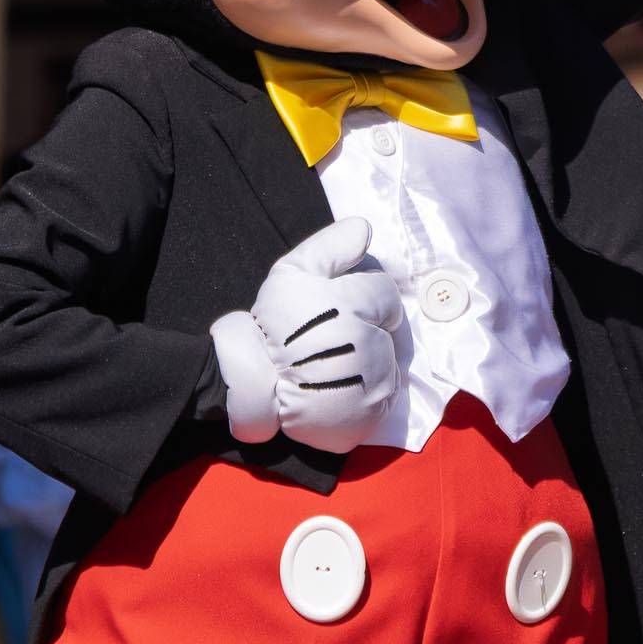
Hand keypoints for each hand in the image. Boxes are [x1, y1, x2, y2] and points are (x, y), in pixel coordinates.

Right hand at [212, 218, 407, 455]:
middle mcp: (368, 344)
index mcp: (353, 306)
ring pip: (391, 363)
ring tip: (335, 363)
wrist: (252, 384)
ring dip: (371, 361)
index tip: (342, 311)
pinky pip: (385, 397)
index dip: (366, 300)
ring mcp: (372, 383)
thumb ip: (331, 246)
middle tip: (336, 339)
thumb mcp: (293, 272)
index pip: (385, 294)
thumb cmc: (271, 325)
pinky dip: (369, 392)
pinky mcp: (371, 415)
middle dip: (369, 330)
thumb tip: (364, 228)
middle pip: (391, 329)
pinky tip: (340, 386)